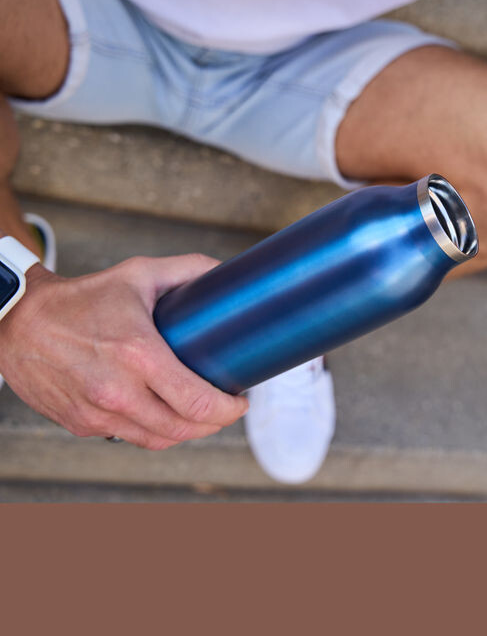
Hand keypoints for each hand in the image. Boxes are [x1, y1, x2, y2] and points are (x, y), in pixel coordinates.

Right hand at [0, 254, 248, 448]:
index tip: (240, 399)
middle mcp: (118, 392)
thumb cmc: (83, 298)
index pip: (198, 403)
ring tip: (202, 413)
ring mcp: (97, 414)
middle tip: (227, 406)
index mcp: (138, 355)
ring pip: (159, 440)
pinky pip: (131, 438)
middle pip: (184, 429)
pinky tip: (167, 414)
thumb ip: (188, 270)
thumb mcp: (139, 274)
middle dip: (215, 423)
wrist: (19, 322)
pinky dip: (155, 431)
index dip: (229, 409)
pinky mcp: (81, 424)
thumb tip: (225, 273)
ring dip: (188, 432)